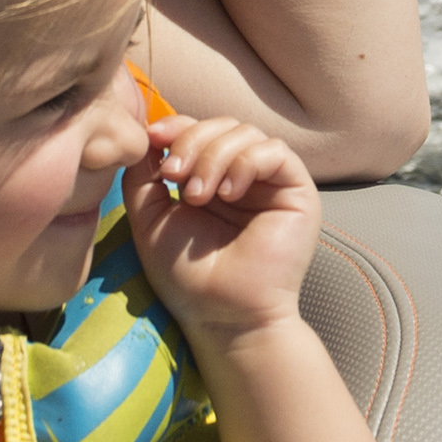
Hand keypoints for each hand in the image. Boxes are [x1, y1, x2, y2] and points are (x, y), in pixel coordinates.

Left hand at [125, 111, 318, 346]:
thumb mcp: (151, 219)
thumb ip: (144, 176)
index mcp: (212, 179)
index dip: (176, 126)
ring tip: (196, 195)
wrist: (225, 316)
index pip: (198, 130)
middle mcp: (244, 176)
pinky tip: (228, 194)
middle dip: (191, 141)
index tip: (152, 139)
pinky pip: (275, 151)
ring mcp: (271, 182)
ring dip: (213, 156)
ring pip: (245, 133)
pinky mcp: (297, 190)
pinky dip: (245, 163)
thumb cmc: (188, 277)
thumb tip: (143, 133)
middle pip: (221, 125)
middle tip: (173, 176)